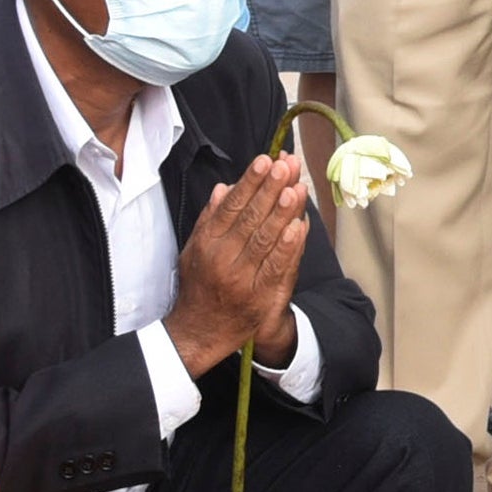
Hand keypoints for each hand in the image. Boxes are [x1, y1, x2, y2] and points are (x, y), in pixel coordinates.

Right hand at [170, 152, 307, 369]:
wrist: (200, 331)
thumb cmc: (199, 285)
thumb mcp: (194, 249)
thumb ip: (210, 218)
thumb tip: (224, 188)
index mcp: (207, 243)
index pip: (232, 206)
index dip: (250, 182)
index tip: (265, 160)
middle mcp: (224, 258)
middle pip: (251, 218)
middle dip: (270, 189)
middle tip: (286, 165)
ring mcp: (243, 278)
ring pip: (266, 239)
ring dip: (283, 212)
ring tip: (295, 186)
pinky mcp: (261, 295)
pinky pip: (277, 267)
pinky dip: (288, 246)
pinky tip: (298, 225)